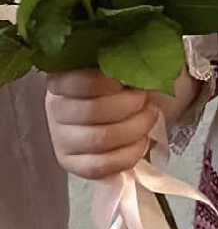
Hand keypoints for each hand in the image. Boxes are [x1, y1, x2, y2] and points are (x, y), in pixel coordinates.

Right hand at [45, 70, 160, 179]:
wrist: (144, 107)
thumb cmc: (134, 82)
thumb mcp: (130, 63)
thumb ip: (125, 62)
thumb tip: (130, 69)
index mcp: (66, 78)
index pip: (81, 82)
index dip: (110, 83)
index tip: (130, 82)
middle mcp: (57, 108)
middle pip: (92, 111)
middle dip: (130, 106)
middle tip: (147, 101)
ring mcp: (62, 139)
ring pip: (98, 139)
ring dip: (135, 129)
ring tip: (149, 118)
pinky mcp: (74, 164)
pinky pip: (100, 166)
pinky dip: (129, 154)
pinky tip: (142, 141)